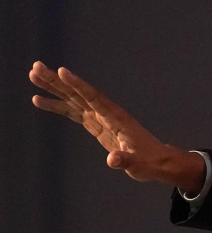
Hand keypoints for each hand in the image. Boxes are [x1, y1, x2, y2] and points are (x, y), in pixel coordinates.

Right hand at [29, 61, 204, 193]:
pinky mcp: (96, 125)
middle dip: (57, 81)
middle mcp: (106, 113)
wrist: (157, 161)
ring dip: (53, 88)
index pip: (94, 98)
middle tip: (35, 67)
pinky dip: (56, 105)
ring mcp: (100, 118)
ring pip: (73, 99)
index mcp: (116, 118)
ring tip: (32, 75)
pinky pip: (73, 111)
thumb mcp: (138, 165)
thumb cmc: (148, 162)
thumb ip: (125, 161)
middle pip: (78, 93)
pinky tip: (39, 99)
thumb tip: (112, 160)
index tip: (62, 71)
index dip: (78, 85)